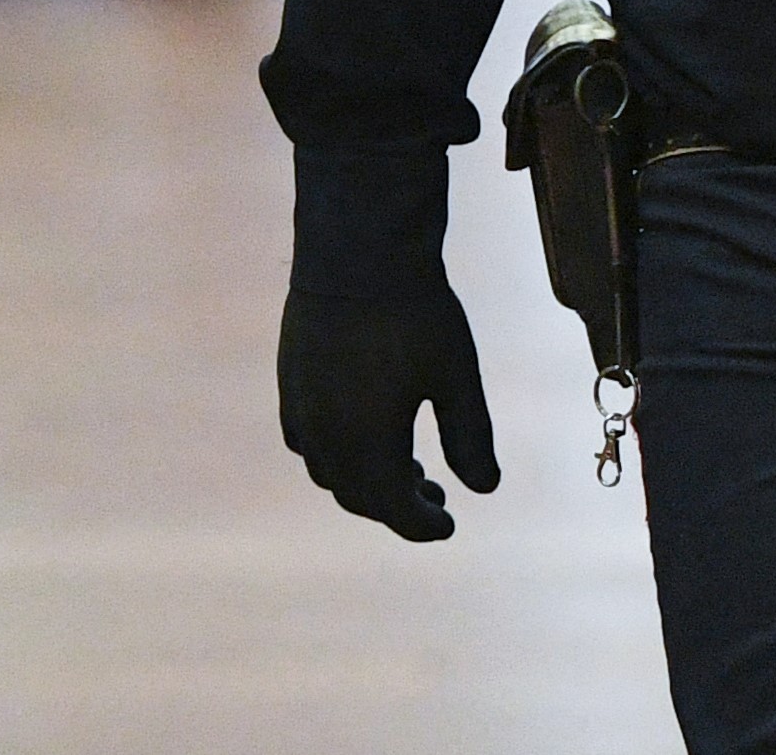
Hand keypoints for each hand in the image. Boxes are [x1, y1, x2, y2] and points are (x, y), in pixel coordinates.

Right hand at [277, 283, 497, 540]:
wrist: (358, 250)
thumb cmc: (416, 312)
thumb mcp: (457, 375)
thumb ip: (470, 437)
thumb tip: (486, 488)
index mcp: (367, 443)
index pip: (394, 509)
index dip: (423, 525)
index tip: (450, 525)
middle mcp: (325, 436)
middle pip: (359, 495)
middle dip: (397, 505)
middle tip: (436, 495)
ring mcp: (301, 409)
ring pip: (329, 471)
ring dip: (365, 480)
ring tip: (406, 465)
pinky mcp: (289, 382)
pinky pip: (306, 440)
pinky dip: (335, 453)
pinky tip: (362, 433)